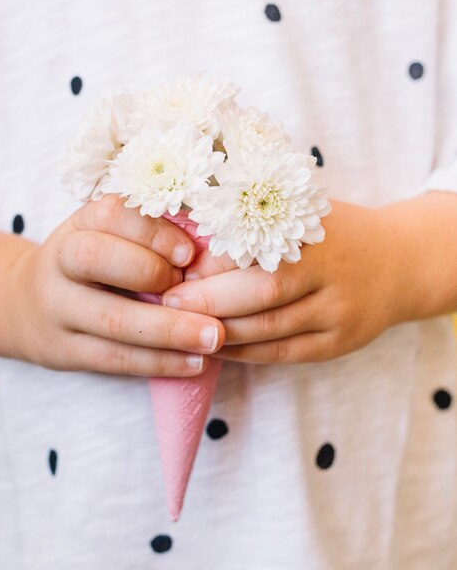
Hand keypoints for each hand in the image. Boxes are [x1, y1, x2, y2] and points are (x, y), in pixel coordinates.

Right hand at [6, 194, 224, 375]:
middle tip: (201, 293)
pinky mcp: (64, 351)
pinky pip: (113, 358)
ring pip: (110, 319)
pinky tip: (193, 363)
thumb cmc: (91, 268)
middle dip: (151, 273)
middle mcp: (61, 261)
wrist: (26, 306)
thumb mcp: (106, 239)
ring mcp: (58, 308)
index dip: (152, 232)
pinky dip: (157, 362)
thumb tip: (212, 250)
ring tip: (212, 338)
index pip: (109, 214)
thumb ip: (150, 238)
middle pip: (94, 258)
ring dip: (167, 330)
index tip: (190, 253)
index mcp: (78, 225)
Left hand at [160, 199, 403, 363]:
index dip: (214, 267)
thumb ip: (254, 230)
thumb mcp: (302, 216)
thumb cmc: (334, 235)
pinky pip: (283, 353)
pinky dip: (245, 353)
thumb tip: (192, 256)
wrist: (400, 264)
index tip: (176, 272)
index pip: (257, 253)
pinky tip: (216, 347)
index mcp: (319, 238)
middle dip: (210, 302)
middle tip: (169, 302)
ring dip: (222, 331)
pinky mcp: (338, 345)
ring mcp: (339, 316)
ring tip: (183, 327)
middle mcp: (333, 278)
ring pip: (270, 331)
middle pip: (263, 294)